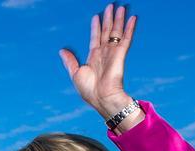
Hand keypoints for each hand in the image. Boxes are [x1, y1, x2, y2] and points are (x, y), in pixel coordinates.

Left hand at [59, 4, 138, 121]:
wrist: (101, 97)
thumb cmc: (89, 90)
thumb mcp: (75, 73)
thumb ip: (70, 60)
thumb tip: (62, 50)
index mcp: (94, 57)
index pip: (96, 37)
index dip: (96, 27)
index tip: (96, 16)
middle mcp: (104, 53)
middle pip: (107, 31)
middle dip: (109, 19)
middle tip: (111, 6)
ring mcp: (113, 53)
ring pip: (117, 32)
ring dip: (119, 19)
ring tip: (121, 8)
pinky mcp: (120, 54)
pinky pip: (126, 38)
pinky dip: (129, 28)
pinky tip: (132, 18)